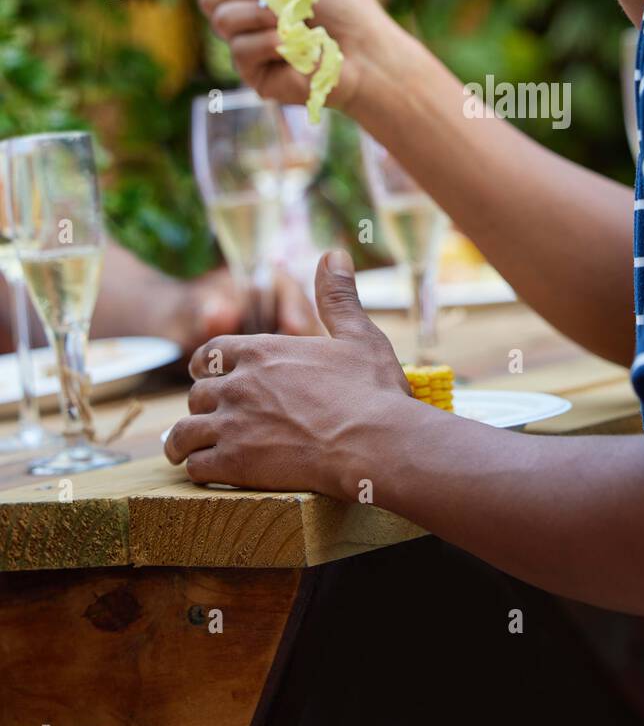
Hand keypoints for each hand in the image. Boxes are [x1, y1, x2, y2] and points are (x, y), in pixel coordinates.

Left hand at [164, 251, 412, 495]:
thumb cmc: (372, 391)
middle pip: (196, 394)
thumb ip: (338, 296)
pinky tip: (209, 472)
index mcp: (263, 351)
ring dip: (184, 442)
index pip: (209, 354)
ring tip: (187, 451)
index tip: (209, 377)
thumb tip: (334, 253)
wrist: (376, 443)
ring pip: (184, 432)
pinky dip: (198, 468)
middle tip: (209, 420)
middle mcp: (239, 384)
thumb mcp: (358, 334)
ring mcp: (233, 425)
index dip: (205, 366)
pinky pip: (196, 466)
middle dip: (201, 406)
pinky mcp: (235, 464)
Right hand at [198, 0, 405, 113]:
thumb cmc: (343, 4)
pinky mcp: (253, 73)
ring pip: (222, 20)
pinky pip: (240, 49)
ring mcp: (248, 46)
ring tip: (295, 21)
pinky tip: (295, 47)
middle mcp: (247, 16)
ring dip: (262, 14)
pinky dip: (270, 42)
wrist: (366, 50)